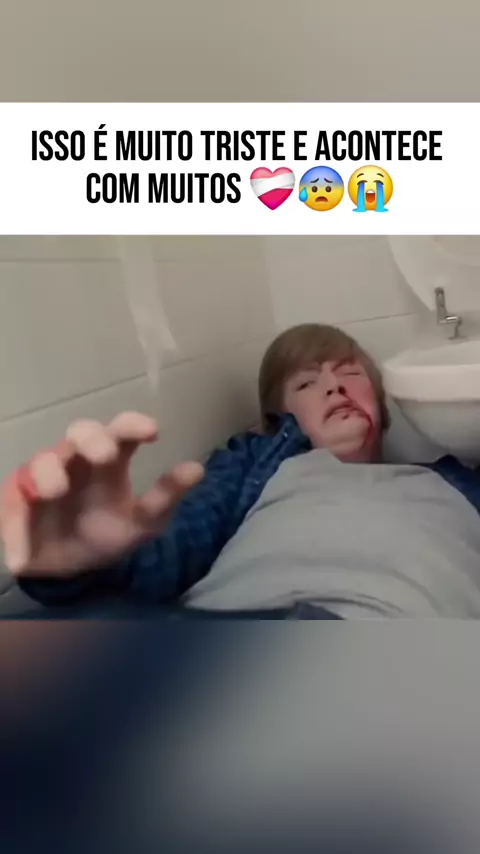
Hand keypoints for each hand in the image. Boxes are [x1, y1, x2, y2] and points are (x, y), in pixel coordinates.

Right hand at [0, 412, 203, 577]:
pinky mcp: (18, 500)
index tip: (153, 432)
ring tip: (57, 490)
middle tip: (105, 455)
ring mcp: (45, 476)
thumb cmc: (108, 532)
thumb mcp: (144, 522)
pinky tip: (23, 555)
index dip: (133, 425)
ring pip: (43, 461)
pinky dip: (16, 526)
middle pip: (81, 432)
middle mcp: (76, 459)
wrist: (74, 568)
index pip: (121, 431)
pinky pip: (14, 504)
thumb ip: (166, 496)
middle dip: (92, 439)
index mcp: (109, 460)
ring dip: (49, 472)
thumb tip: (197, 468)